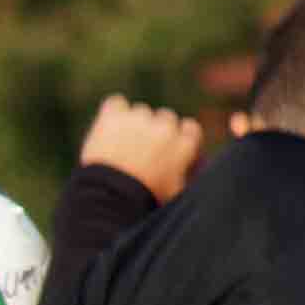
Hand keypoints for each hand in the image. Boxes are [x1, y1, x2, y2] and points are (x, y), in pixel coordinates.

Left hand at [76, 95, 207, 202]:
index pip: (189, 127)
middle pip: (164, 118)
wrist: (110, 198)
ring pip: (139, 112)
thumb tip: (195, 161)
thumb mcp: (177, 193)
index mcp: (184, 144)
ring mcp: (139, 119)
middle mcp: (165, 127)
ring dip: (132, 124)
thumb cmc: (145, 201)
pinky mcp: (113, 116)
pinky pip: (116, 103)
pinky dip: (113, 113)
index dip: (177, 138)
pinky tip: (108, 130)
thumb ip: (190, 173)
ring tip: (120, 148)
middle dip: (155, 132)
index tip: (166, 149)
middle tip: (140, 152)